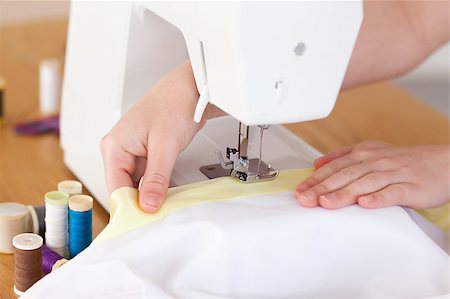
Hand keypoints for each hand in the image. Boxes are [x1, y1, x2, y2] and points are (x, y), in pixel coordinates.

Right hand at [100, 61, 222, 212]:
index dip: (130, 207)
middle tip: (158, 217)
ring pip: (137, 184)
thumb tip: (148, 205)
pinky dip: (157, 186)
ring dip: (150, 195)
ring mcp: (132, 151)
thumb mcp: (165, 146)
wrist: (192, 87)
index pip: (115, 188)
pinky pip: (147, 177)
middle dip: (141, 203)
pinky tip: (167, 194)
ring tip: (165, 206)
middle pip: (124, 188)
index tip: (144, 222)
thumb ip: (157, 178)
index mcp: (114, 146)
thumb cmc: (174, 102)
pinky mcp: (145, 152)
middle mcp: (118, 149)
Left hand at [295, 141, 449, 209]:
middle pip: (345, 175)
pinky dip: (379, 197)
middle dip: (322, 187)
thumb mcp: (371, 152)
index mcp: (364, 153)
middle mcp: (376, 161)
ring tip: (326, 203)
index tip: (299, 191)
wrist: (441, 163)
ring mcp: (393, 173)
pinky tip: (365, 204)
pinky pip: (393, 192)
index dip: (315, 179)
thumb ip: (342, 156)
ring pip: (365, 183)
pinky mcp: (411, 187)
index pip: (334, 167)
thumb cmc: (403, 161)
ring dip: (344, 193)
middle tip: (305, 199)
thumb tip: (316, 163)